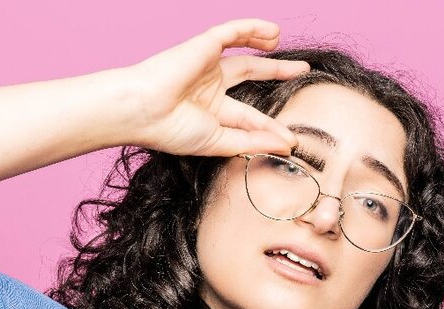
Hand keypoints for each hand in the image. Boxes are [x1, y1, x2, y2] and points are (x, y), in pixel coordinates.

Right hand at [126, 19, 308, 155]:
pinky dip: (253, 28)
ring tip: (284, 43)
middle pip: (251, 74)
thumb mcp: (220, 141)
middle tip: (301, 71)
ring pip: (243, 51)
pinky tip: (274, 32)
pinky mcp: (204, 45)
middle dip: (276, 72)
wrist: (142, 111)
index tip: (293, 139)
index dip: (272, 125)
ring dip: (266, 47)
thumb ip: (254, 142)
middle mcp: (210, 85)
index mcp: (211, 110)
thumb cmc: (172, 130)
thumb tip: (287, 144)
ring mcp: (206, 64)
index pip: (250, 115)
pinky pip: (233, 31)